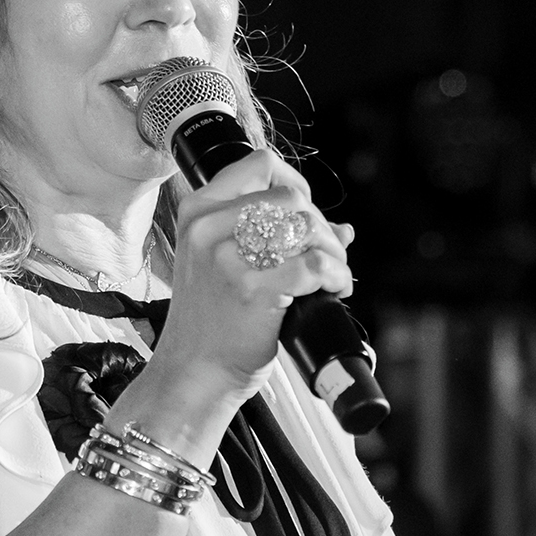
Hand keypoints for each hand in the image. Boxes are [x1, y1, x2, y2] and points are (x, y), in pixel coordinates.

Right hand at [155, 149, 351, 381]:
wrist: (195, 371)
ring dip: (335, 252)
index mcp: (197, 211)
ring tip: (331, 274)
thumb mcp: (219, 262)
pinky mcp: (252, 288)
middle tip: (323, 255)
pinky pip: (316, 264)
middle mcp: (207, 228)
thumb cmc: (210, 321)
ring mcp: (227, 258)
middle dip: (321, 226)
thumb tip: (341, 228)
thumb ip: (269, 234)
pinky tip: (335, 289)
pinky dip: (338, 276)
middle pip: (292, 197)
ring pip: (309, 227)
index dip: (294, 182)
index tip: (304, 211)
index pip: (259, 164)